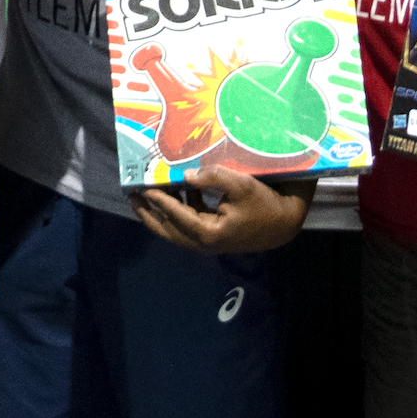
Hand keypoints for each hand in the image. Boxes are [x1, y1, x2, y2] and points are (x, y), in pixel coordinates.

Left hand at [133, 167, 312, 253]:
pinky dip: (175, 213)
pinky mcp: (211, 237)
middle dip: (147, 213)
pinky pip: (185, 226)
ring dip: (158, 214)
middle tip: (131, 196)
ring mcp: (206, 243)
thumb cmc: (264, 204)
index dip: (156, 199)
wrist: (285, 224)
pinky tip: (174, 195)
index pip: (173, 214)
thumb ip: (213, 177)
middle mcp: (202, 243)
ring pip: (173, 230)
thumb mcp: (242, 185)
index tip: (141, 186)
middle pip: (165, 229)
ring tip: (144, 197)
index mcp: (207, 233)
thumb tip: (186, 174)